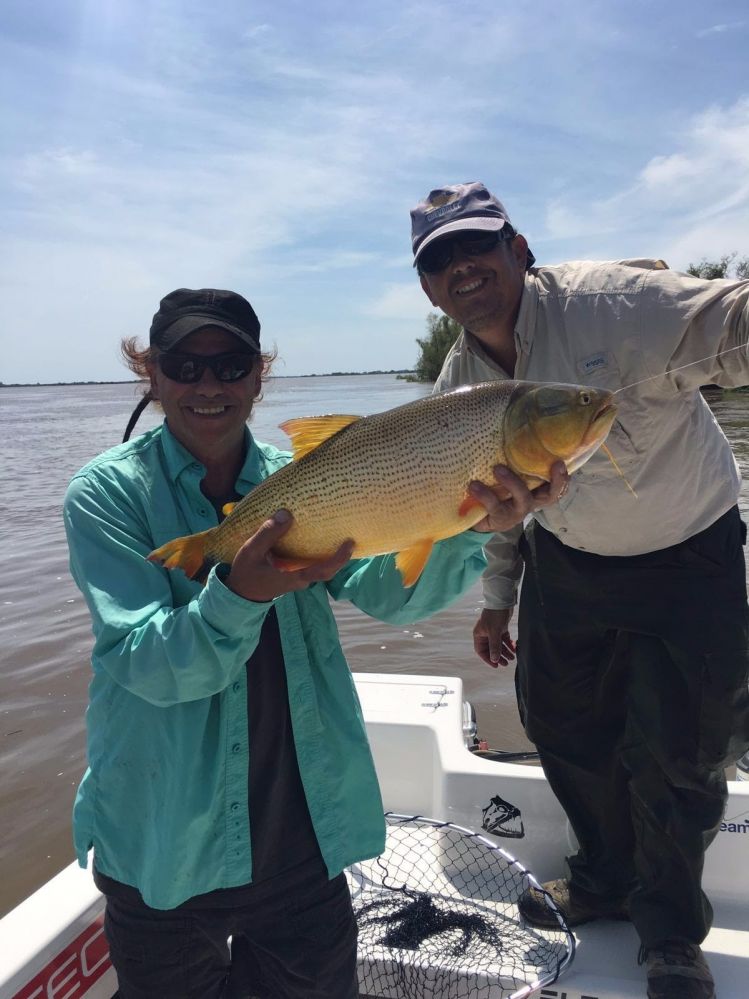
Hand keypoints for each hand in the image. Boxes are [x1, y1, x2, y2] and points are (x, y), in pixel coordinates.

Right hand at [226, 510, 353, 601]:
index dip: (339, 559)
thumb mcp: (252, 551)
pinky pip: (310, 563)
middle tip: (350, 534)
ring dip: (330, 553)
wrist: (239, 592)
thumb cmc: (246, 573)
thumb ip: (268, 533)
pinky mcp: (293, 574)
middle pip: (327, 569)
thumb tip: (286, 514)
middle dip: (341, 555)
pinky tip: (317, 536)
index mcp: (294, 577)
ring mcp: (298, 578)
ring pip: (319, 566)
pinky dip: (317, 552)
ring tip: (337, 531)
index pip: (323, 570)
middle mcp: (300, 579)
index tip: (350, 544)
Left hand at [469, 461, 568, 532]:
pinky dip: (484, 494)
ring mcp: (517, 512)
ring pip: (523, 497)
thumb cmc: (496, 490)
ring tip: (496, 469)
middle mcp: (530, 501)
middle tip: (555, 463)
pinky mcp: (500, 519)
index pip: (556, 485)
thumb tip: (508, 427)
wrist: (477, 517)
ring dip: (512, 482)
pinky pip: (495, 506)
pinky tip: (474, 485)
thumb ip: (512, 460)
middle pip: (550, 495)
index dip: (563, 477)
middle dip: (556, 480)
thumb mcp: (506, 475)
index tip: (561, 462)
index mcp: (535, 490)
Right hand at [473, 607, 515, 667]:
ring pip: (499, 645)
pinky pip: (504, 640)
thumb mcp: (494, 632)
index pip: (481, 651)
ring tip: (512, 658)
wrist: (502, 601)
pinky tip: (514, 648)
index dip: (488, 659)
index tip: (496, 665)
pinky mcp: (501, 628)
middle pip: (491, 649)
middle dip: (499, 657)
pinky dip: (509, 644)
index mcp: (479, 635)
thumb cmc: (494, 615)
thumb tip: (494, 659)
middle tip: (506, 663)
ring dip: (505, 651)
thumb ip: (494, 646)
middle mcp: (485, 634)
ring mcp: (493, 631)